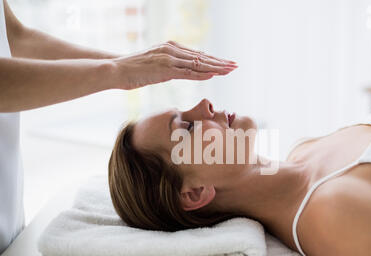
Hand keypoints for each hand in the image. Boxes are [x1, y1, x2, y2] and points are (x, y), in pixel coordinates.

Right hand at [111, 41, 237, 89]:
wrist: (117, 69)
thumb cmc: (134, 70)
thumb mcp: (156, 66)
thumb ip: (171, 66)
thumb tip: (183, 70)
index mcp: (171, 48)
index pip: (198, 54)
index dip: (214, 60)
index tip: (226, 63)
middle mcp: (172, 50)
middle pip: (202, 57)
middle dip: (220, 62)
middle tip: (236, 65)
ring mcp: (169, 59)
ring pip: (198, 64)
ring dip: (216, 67)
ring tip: (231, 70)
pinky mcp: (165, 69)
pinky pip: (188, 72)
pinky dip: (202, 74)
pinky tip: (214, 75)